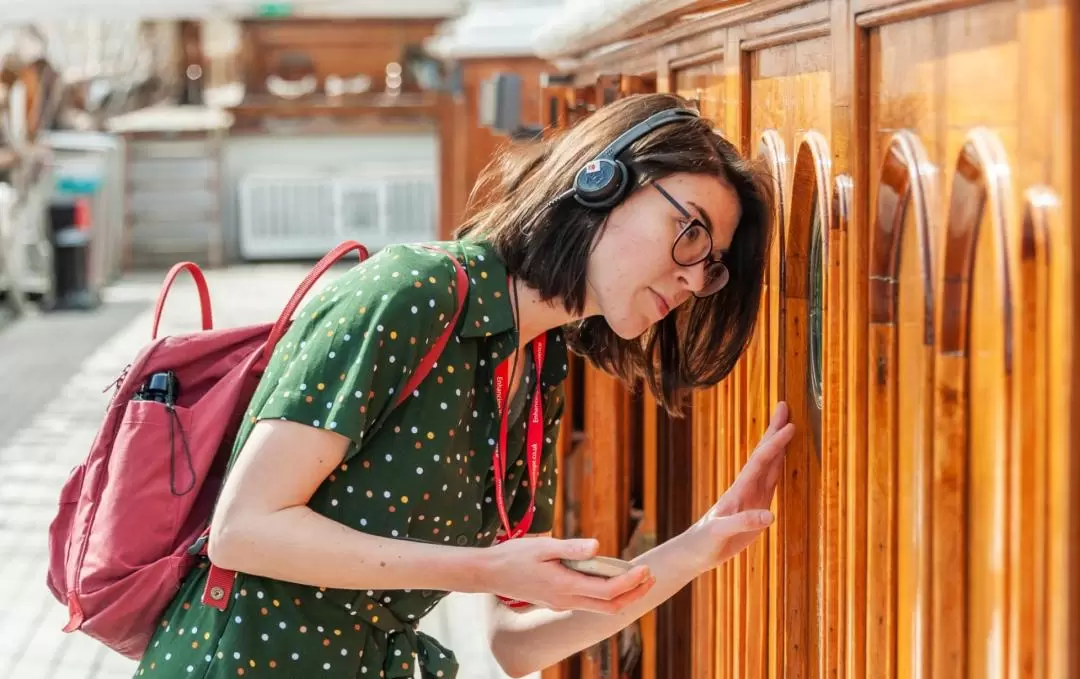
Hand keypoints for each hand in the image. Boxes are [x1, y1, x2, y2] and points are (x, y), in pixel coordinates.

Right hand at [480, 536, 654, 613]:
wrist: (489, 573)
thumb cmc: (514, 555)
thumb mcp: (543, 546)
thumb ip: (571, 548)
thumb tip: (598, 547)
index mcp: (566, 586)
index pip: (608, 591)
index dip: (630, 582)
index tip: (645, 568)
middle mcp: (566, 600)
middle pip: (611, 606)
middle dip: (635, 594)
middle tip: (651, 576)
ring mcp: (561, 603)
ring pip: (601, 608)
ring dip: (623, 596)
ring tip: (638, 578)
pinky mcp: (557, 601)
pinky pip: (589, 604)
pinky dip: (607, 596)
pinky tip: (610, 580)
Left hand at [687, 401, 793, 571]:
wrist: (697, 550)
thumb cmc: (705, 541)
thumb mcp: (721, 533)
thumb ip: (744, 522)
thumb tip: (770, 515)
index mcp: (739, 490)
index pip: (760, 461)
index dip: (775, 444)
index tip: (790, 426)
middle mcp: (747, 487)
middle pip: (764, 453)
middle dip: (773, 430)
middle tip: (784, 405)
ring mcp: (752, 494)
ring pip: (769, 463)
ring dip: (779, 444)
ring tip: (788, 425)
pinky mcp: (756, 505)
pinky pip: (771, 481)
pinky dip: (780, 466)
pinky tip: (786, 458)